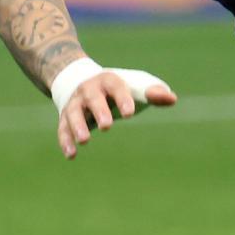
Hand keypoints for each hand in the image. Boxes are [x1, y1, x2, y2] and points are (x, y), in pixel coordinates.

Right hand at [51, 62, 177, 159]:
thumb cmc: (118, 89)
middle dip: (99, 111)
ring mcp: (75, 103)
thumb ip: (153, 93)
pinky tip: (71, 154)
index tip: (130, 113)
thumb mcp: (135, 86)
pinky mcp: (65, 117)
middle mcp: (89, 90)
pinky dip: (65, 140)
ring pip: (73, 113)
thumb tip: (172, 99)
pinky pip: (62, 128)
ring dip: (78, 126)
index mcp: (108, 80)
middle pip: (92, 97)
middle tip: (107, 126)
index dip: (122, 98)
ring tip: (85, 140)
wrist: (80, 81)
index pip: (115, 85)